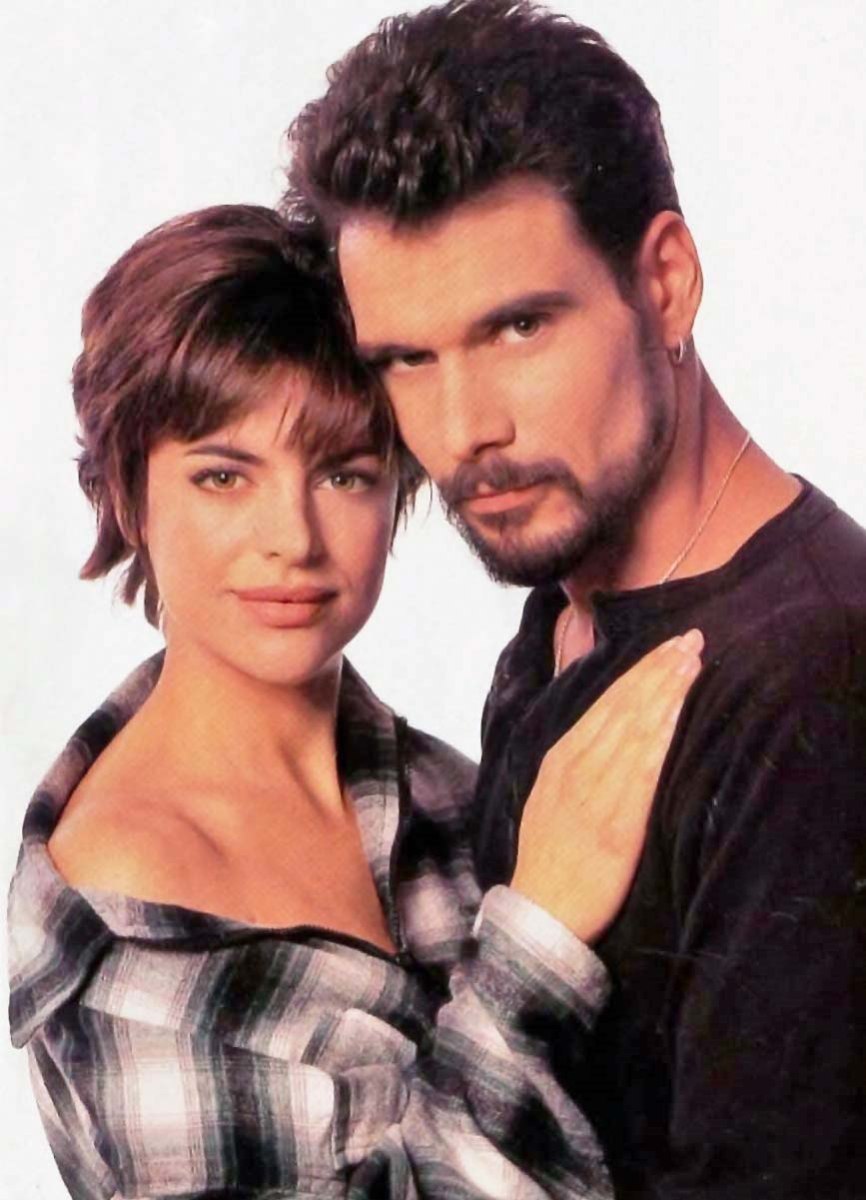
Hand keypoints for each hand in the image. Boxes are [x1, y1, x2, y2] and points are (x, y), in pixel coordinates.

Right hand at [511, 629, 702, 941]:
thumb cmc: (550, 859)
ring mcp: (595, 793)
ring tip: (693, 663)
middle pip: (623, 707)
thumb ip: (577, 762)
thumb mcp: (551, 797)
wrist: (539, 913)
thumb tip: (606, 731)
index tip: (668, 647)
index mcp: (560, 759)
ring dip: (666, 691)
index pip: (606, 703)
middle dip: (659, 670)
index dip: (640, 673)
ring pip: (633, 728)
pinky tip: (680, 713)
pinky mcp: (615, 822)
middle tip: (692, 640)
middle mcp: (576, 767)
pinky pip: (641, 770)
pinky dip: (660, 735)